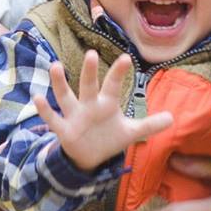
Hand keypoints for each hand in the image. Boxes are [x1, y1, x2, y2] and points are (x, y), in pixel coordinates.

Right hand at [33, 52, 172, 171]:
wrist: (88, 157)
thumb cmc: (108, 137)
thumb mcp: (130, 133)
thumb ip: (149, 125)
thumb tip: (173, 118)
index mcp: (106, 104)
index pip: (113, 85)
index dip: (119, 73)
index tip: (126, 58)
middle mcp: (88, 105)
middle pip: (88, 86)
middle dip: (88, 72)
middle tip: (90, 54)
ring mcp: (74, 116)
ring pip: (65, 96)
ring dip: (60, 83)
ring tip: (55, 66)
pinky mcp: (63, 130)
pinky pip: (52, 118)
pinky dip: (44, 109)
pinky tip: (37, 97)